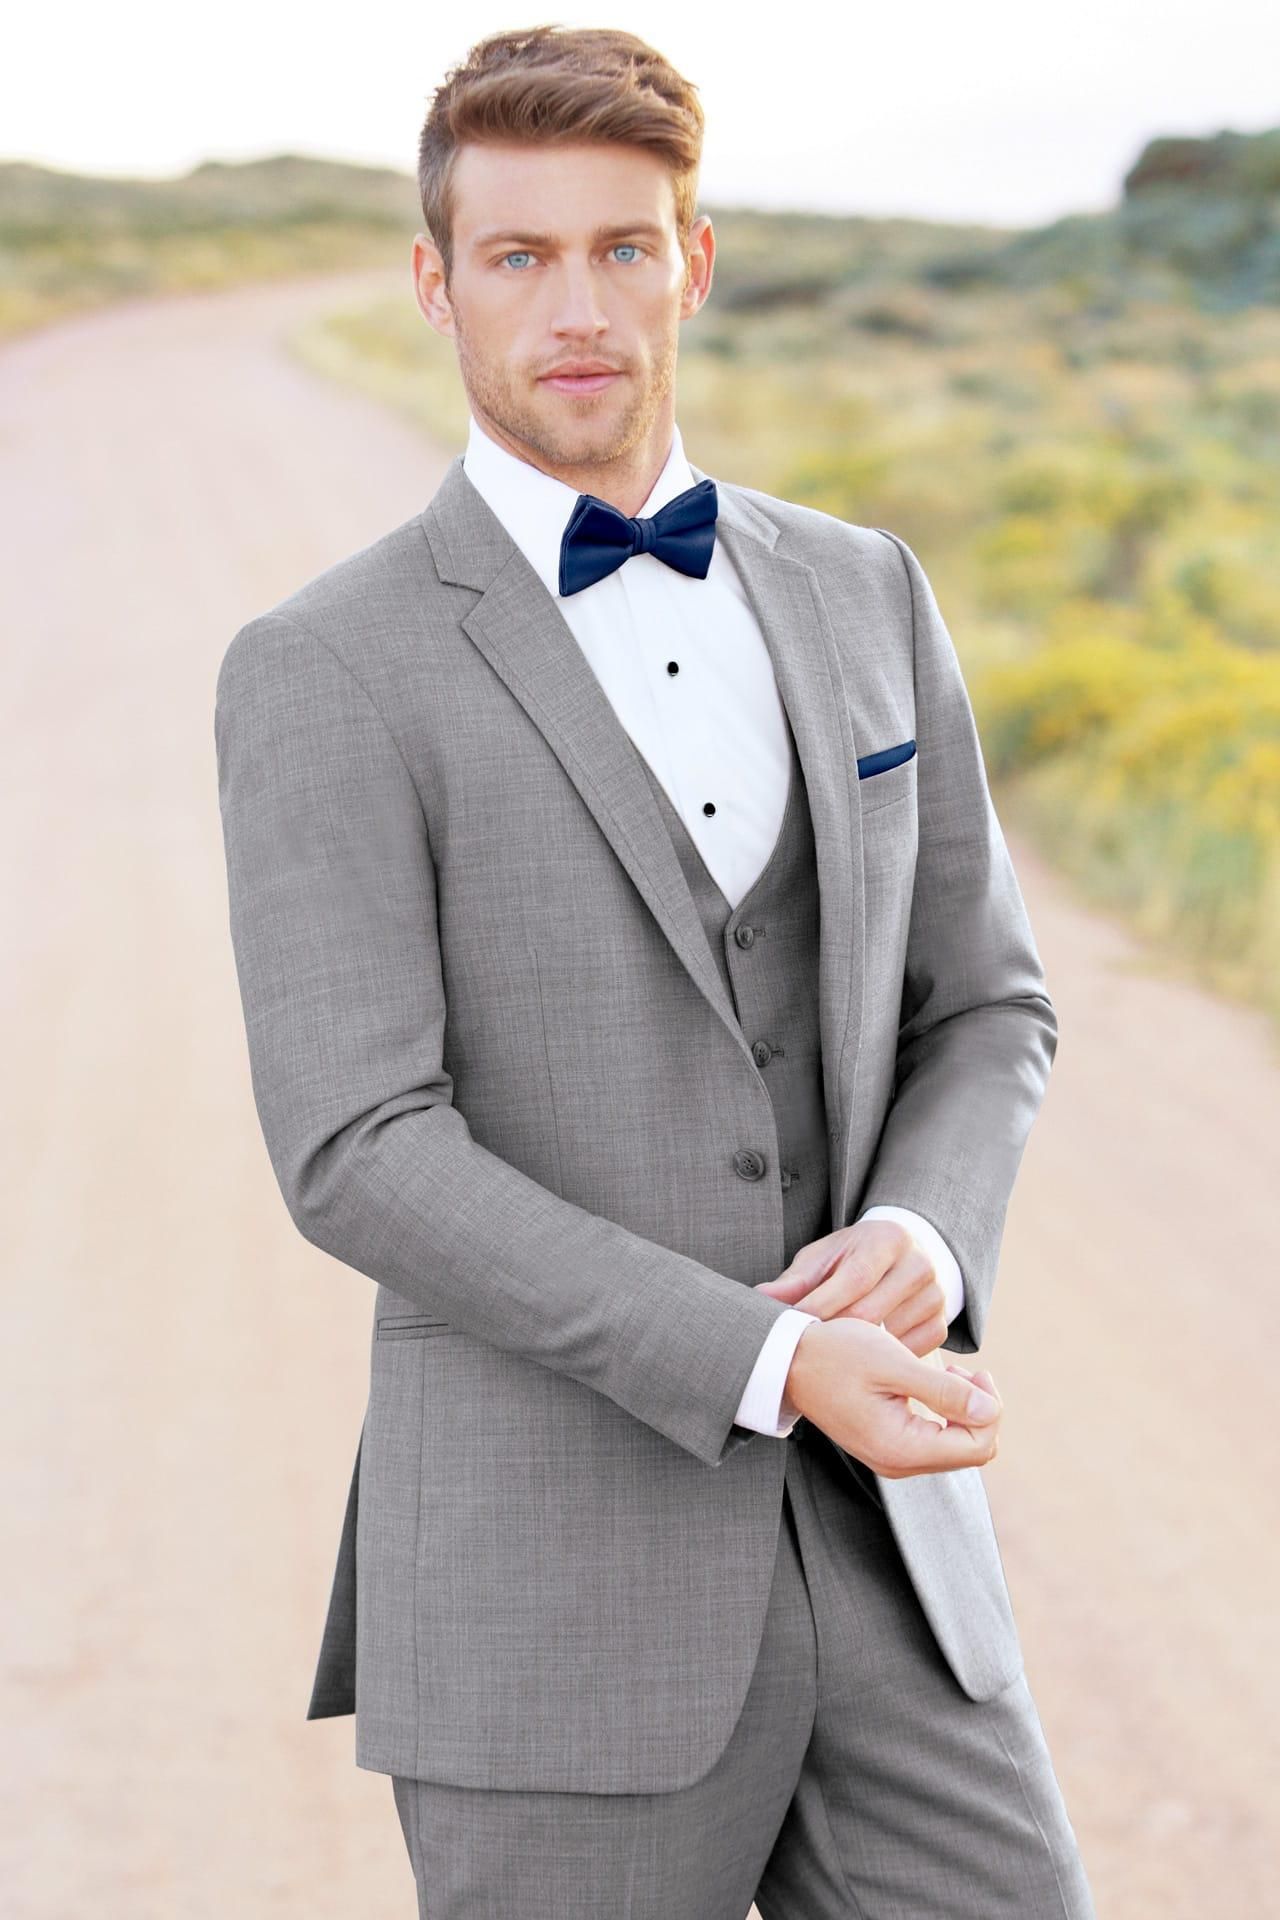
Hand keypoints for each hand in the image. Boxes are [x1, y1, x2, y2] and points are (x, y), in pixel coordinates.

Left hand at [755, 1218, 947, 1356]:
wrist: (899, 1255)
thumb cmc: (852, 1257)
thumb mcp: (824, 1258)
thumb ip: (795, 1280)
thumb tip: (759, 1298)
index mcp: (887, 1239)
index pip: (853, 1280)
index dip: (820, 1306)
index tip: (791, 1326)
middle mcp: (918, 1263)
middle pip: (870, 1313)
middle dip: (833, 1334)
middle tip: (806, 1347)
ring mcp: (935, 1295)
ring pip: (889, 1338)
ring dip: (857, 1351)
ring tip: (831, 1355)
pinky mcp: (941, 1322)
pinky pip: (909, 1352)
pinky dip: (884, 1361)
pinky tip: (864, 1358)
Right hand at [783, 1319, 1001, 1477]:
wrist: (788, 1361)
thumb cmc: (836, 1354)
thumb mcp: (893, 1363)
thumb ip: (944, 1390)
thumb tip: (990, 1410)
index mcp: (901, 1448)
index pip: (979, 1446)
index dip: (990, 1408)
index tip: (973, 1370)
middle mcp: (899, 1464)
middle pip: (973, 1451)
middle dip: (980, 1410)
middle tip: (962, 1370)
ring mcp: (893, 1458)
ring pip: (958, 1447)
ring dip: (963, 1410)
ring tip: (946, 1373)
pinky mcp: (888, 1446)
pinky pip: (936, 1441)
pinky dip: (946, 1413)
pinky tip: (933, 1384)